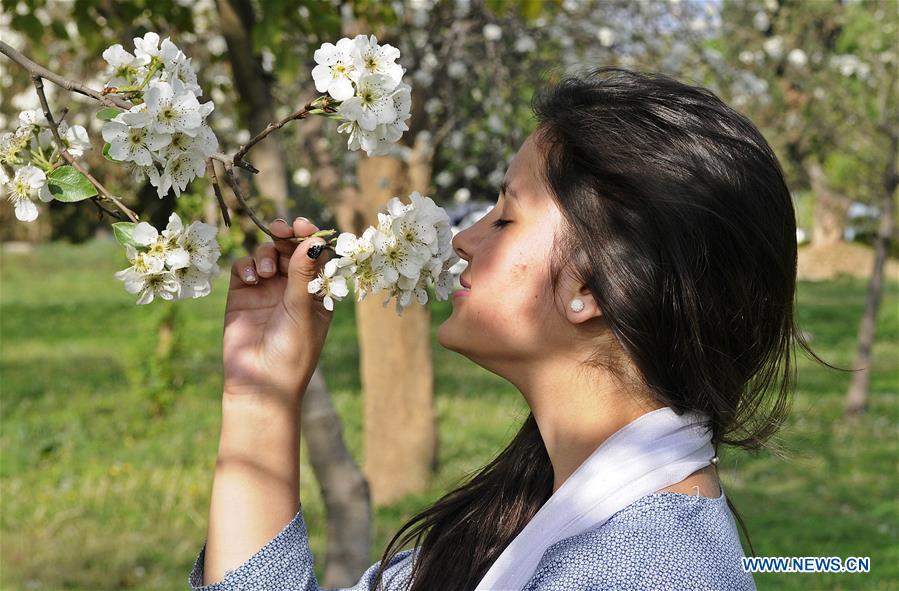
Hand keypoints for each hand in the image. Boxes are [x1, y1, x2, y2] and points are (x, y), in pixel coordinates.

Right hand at [222, 217, 333, 404]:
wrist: (260, 384)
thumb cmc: (292, 352)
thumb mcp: (302, 310)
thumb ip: (303, 274)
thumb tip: (311, 241)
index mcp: (316, 292)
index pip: (316, 257)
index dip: (311, 238)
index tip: (305, 226)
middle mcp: (292, 288)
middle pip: (290, 250)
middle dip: (287, 236)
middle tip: (282, 229)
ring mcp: (267, 290)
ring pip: (267, 255)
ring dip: (266, 254)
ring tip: (265, 272)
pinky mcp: (242, 295)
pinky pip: (244, 268)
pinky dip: (247, 265)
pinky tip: (251, 279)